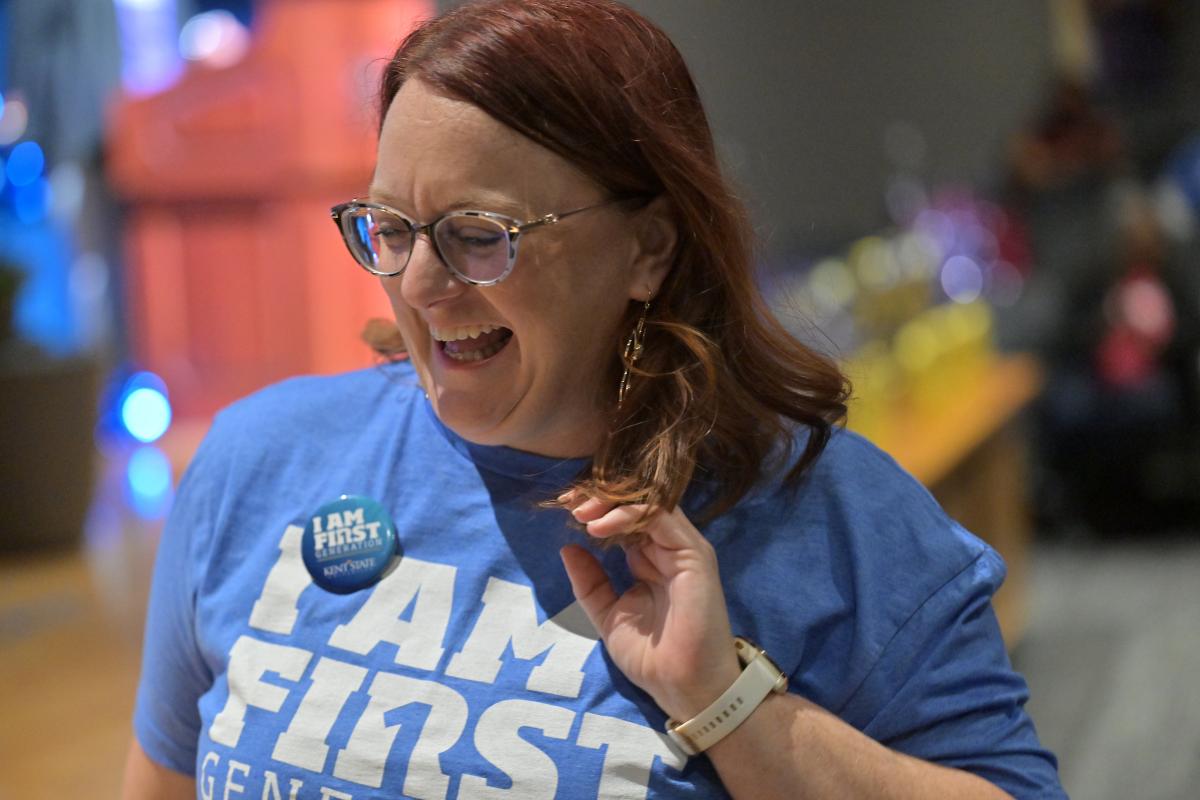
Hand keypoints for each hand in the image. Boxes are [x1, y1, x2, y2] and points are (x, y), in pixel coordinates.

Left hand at [559, 495, 740, 720]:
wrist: (682, 687)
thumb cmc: (651, 657)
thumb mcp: (608, 614)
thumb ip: (590, 582)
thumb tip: (567, 547)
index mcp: (649, 558)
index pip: (623, 517)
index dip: (594, 508)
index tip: (563, 507)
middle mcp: (668, 547)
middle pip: (635, 503)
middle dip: (599, 496)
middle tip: (568, 501)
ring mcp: (683, 548)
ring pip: (649, 503)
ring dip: (611, 502)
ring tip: (580, 513)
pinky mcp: (694, 554)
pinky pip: (661, 518)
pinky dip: (628, 515)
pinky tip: (600, 527)